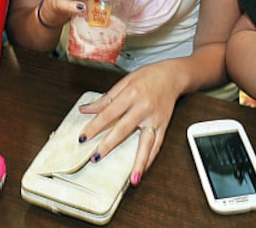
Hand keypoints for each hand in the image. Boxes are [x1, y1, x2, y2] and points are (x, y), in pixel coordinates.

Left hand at [77, 61, 180, 186]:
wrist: (172, 76)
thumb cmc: (148, 77)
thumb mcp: (124, 82)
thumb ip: (106, 98)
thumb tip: (85, 109)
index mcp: (131, 94)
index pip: (109, 113)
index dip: (95, 126)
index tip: (83, 138)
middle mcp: (143, 107)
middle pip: (124, 129)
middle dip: (109, 145)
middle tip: (96, 158)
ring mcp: (155, 119)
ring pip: (146, 143)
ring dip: (139, 162)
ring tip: (133, 179)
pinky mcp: (164, 125)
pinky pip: (158, 145)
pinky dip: (151, 158)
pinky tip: (144, 170)